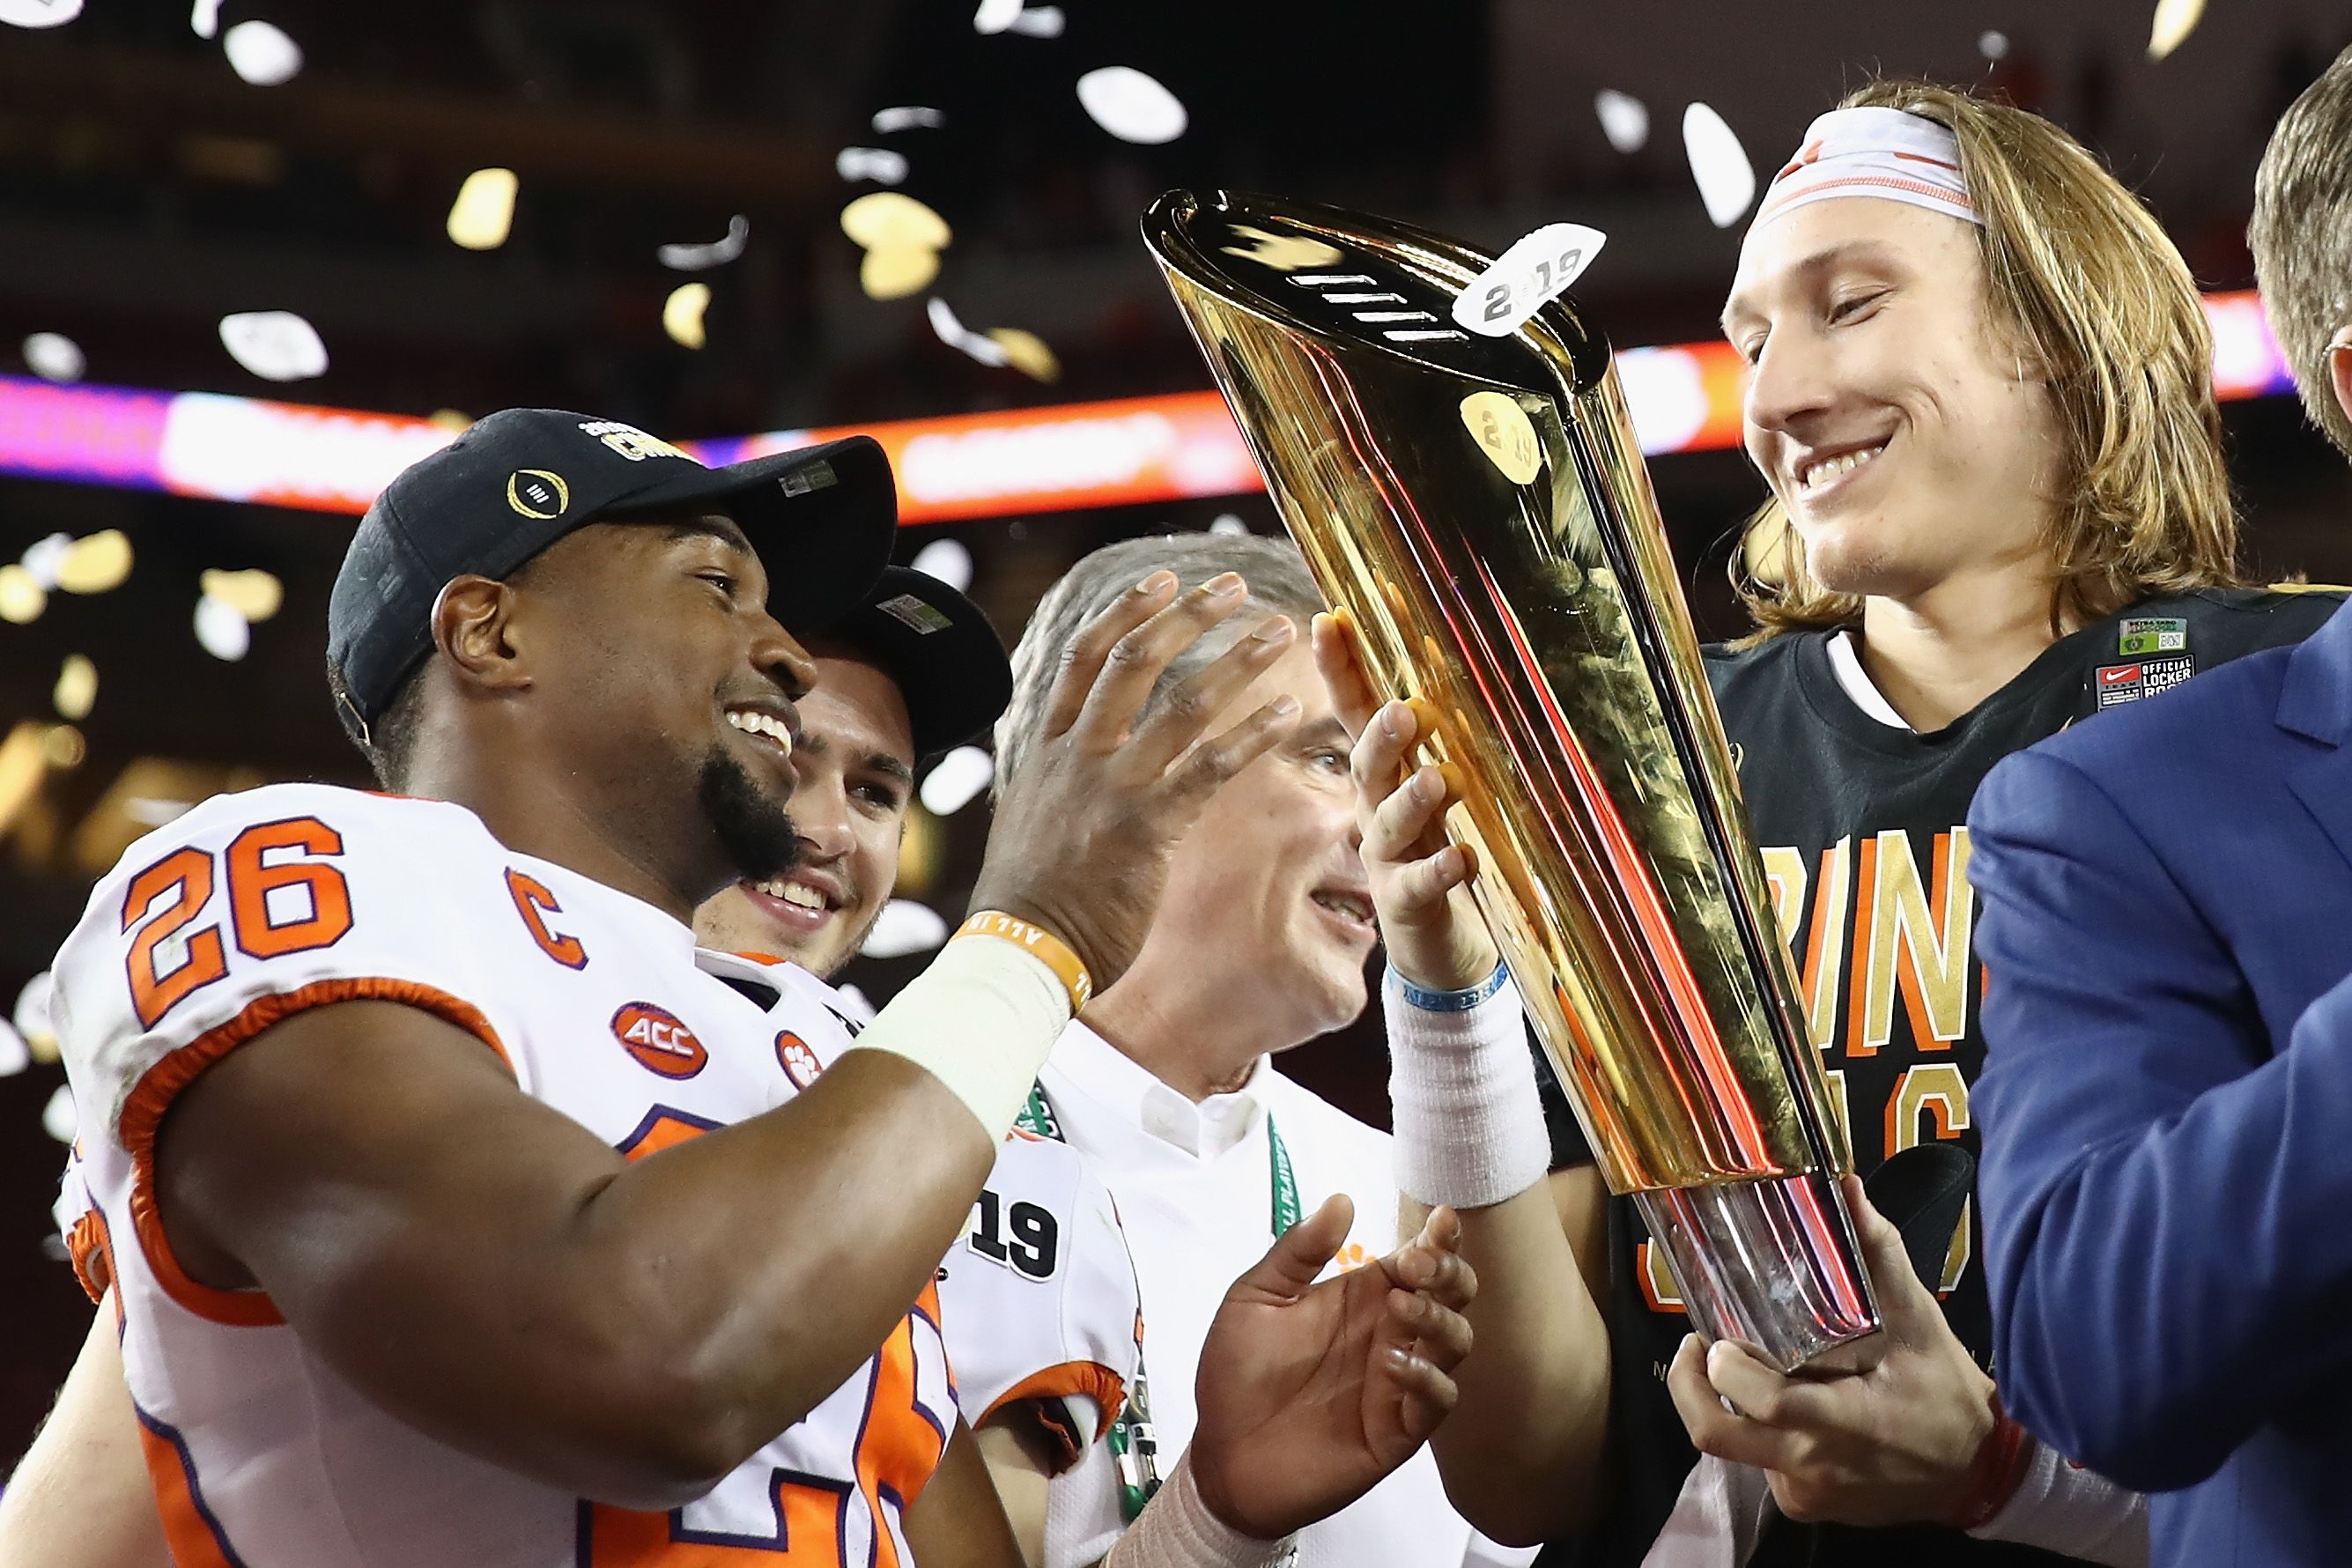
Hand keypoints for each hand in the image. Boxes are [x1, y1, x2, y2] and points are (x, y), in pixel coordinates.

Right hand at [973, 570, 1300, 989]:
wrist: (1018, 949)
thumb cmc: (1030, 896)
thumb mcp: (1033, 816)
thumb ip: (1061, 777)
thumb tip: (1080, 757)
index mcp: (1048, 746)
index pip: (1084, 655)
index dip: (1128, 610)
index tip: (1164, 579)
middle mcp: (1078, 754)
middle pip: (1135, 658)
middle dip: (1189, 614)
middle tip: (1233, 586)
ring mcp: (1112, 788)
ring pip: (1183, 702)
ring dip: (1238, 660)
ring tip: (1280, 630)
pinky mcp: (1147, 829)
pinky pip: (1209, 768)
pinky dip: (1253, 737)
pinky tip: (1289, 715)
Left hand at [1188, 1198, 1475, 1538]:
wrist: (1221, 1455)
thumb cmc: (1236, 1374)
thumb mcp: (1254, 1298)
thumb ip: (1297, 1252)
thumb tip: (1342, 1199)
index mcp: (1363, 1299)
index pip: (1419, 1259)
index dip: (1439, 1238)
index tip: (1440, 1219)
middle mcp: (1389, 1335)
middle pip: (1451, 1296)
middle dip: (1449, 1272)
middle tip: (1418, 1266)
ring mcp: (1398, 1384)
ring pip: (1456, 1344)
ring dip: (1439, 1319)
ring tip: (1402, 1307)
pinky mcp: (1397, 1431)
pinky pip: (1437, 1402)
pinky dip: (1426, 1378)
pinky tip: (1391, 1362)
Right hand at [1310, 610, 1497, 991]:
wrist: (1433, 947)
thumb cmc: (1431, 853)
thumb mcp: (1425, 792)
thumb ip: (1423, 742)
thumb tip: (1426, 663)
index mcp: (1380, 777)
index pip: (1355, 714)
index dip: (1339, 670)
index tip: (1327, 621)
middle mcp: (1374, 812)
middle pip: (1370, 767)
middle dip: (1381, 738)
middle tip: (1403, 711)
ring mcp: (1388, 859)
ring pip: (1389, 825)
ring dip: (1411, 801)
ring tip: (1438, 780)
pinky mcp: (1408, 903)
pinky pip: (1420, 885)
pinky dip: (1440, 869)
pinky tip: (1461, 856)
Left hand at [1665, 1175, 1997, 1526]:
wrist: (1978, 1475)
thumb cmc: (1947, 1394)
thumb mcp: (1920, 1322)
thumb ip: (1878, 1255)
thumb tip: (1847, 1189)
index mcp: (1848, 1421)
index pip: (1767, 1402)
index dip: (1727, 1370)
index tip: (1717, 1337)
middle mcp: (1816, 1463)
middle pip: (1716, 1435)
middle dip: (1687, 1387)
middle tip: (1698, 1346)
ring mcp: (1806, 1491)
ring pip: (1733, 1447)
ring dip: (1725, 1405)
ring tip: (1740, 1365)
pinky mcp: (1804, 1506)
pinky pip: (1758, 1466)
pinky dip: (1757, 1430)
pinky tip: (1781, 1402)